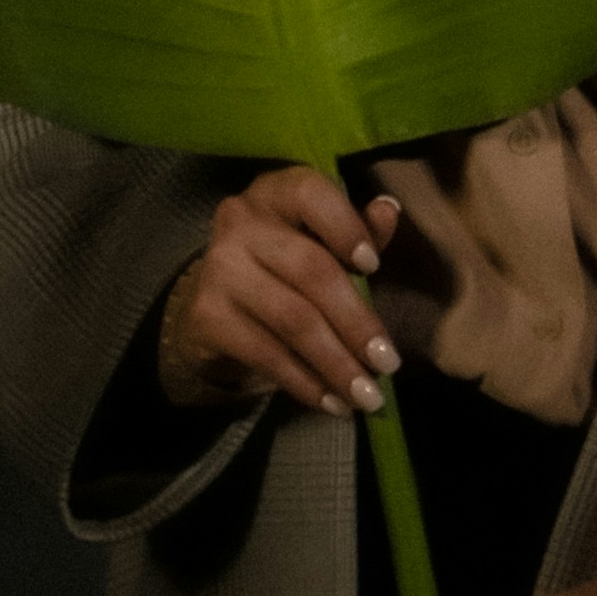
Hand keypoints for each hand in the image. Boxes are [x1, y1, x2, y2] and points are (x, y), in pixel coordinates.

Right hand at [161, 168, 403, 418]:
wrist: (217, 307)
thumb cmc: (287, 268)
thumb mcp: (323, 242)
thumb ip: (358, 230)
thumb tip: (389, 210)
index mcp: (277, 193)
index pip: (310, 194)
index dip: (345, 228)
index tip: (375, 268)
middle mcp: (241, 221)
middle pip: (311, 271)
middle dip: (356, 323)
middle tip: (388, 364)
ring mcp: (219, 268)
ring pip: (293, 319)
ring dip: (336, 364)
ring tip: (367, 396)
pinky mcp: (207, 315)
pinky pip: (267, 353)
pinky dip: (306, 382)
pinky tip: (332, 402)